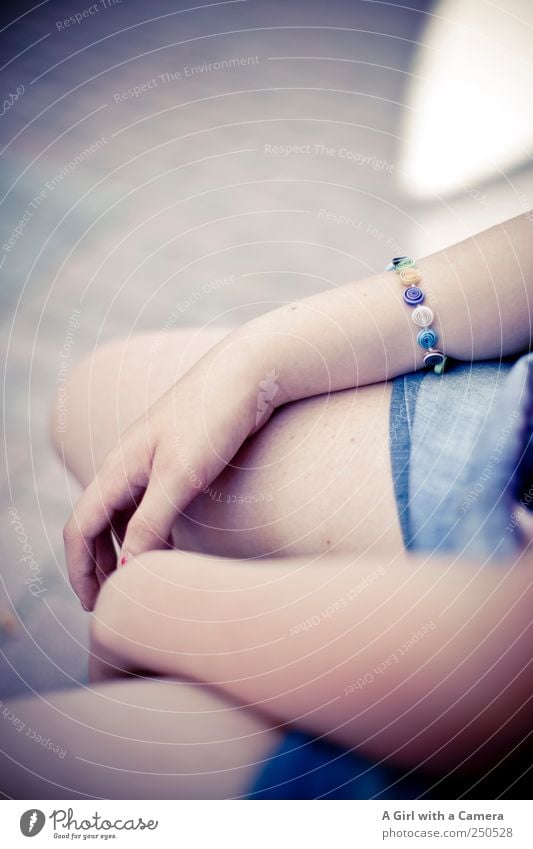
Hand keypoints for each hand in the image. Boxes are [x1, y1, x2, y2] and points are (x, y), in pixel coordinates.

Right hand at [64, 327, 272, 609]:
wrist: (248, 373)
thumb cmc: (212, 419)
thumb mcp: (181, 476)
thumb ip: (152, 522)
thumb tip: (127, 569)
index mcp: (117, 467)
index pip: (79, 526)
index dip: (79, 568)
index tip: (93, 604)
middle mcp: (126, 463)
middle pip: (94, 522)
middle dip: (96, 563)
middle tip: (110, 600)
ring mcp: (150, 459)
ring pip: (122, 513)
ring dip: (122, 548)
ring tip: (136, 580)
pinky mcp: (176, 457)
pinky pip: (148, 501)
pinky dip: (149, 530)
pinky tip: (171, 548)